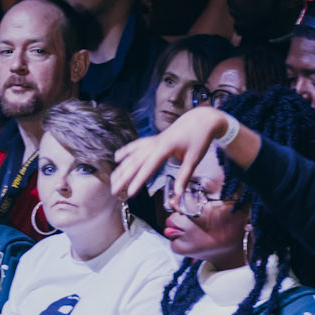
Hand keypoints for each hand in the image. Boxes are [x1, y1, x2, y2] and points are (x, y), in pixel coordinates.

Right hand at [112, 106, 242, 204]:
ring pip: (132, 155)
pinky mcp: (154, 139)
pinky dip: (126, 151)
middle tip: (114, 191)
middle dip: (123, 177)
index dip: (138, 180)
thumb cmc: (199, 138)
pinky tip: (117, 157)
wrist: (201, 119)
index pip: (148, 167)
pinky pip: (136, 145)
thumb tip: (178, 194)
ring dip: (121, 168)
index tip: (130, 192)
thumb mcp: (194, 158)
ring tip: (112, 180)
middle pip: (135, 162)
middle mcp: (155, 143)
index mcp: (165, 148)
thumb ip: (184, 176)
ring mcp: (153, 140)